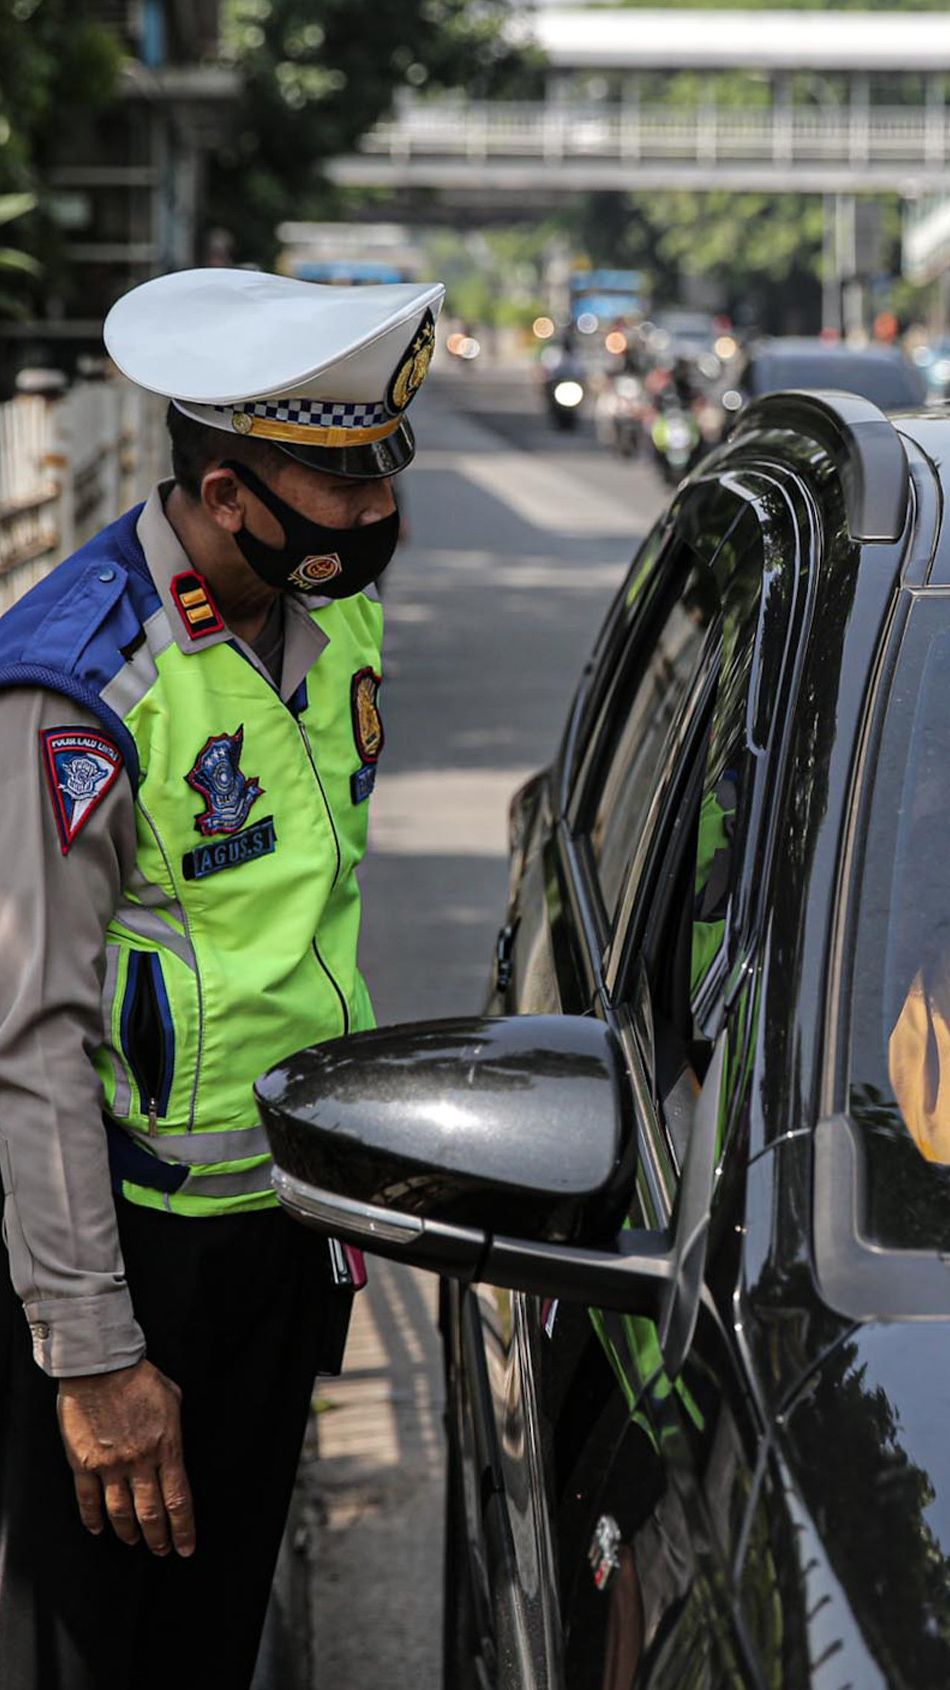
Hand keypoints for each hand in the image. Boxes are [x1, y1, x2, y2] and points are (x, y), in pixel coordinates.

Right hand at [57, 1358, 194, 1556]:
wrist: (101, 1366)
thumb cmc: (138, 1376)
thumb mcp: (172, 1397)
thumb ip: (175, 1425)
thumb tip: (175, 1441)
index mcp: (167, 1447)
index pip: (178, 1499)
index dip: (183, 1528)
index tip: (185, 1547)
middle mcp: (140, 1462)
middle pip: (151, 1513)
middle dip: (158, 1538)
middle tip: (161, 1550)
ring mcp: (110, 1464)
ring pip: (120, 1512)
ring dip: (128, 1533)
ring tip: (133, 1542)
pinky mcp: (84, 1462)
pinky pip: (87, 1500)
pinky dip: (92, 1519)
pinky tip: (98, 1529)